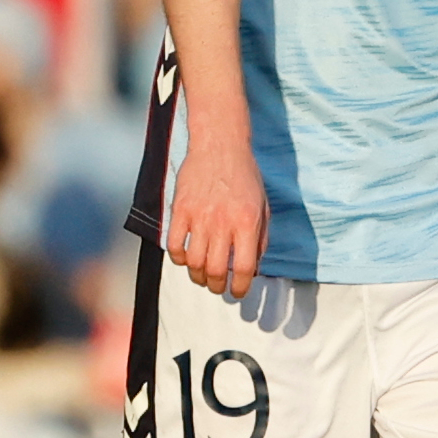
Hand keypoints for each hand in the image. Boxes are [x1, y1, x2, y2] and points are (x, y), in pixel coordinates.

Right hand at [166, 132, 266, 296]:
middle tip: (218, 287)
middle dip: (217, 287)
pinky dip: (179, 259)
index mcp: (247, 223)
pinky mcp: (180, 210)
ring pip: (193, 263)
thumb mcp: (263, 207)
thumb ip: (260, 239)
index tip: (238, 292)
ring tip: (202, 277)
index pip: (242, 268)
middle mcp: (222, 222)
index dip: (240, 287)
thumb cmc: (245, 177)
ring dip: (197, 277)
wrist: (220, 146)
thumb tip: (253, 269)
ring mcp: (198, 216)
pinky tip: (186, 258)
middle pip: (214, 270)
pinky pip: (174, 245)